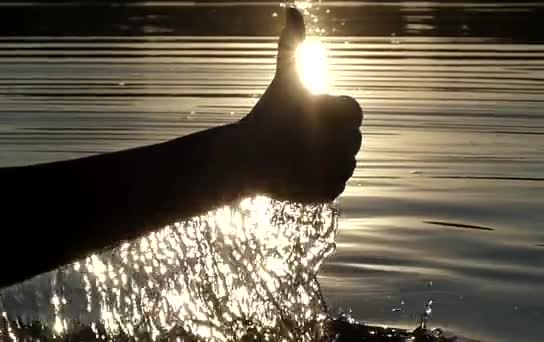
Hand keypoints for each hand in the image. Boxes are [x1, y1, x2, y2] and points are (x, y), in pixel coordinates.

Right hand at [240, 7, 362, 202]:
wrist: (244, 158)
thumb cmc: (267, 115)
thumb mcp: (284, 78)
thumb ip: (294, 45)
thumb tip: (292, 8)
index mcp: (345, 114)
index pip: (351, 112)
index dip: (325, 112)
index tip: (303, 117)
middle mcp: (348, 144)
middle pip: (348, 138)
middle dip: (326, 136)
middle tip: (296, 137)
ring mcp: (340, 170)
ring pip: (342, 161)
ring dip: (324, 158)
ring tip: (296, 155)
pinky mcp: (331, 192)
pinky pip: (333, 183)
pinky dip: (318, 180)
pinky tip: (297, 172)